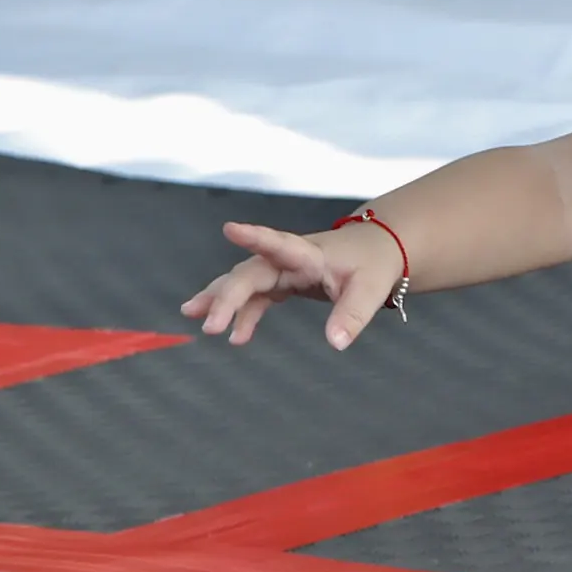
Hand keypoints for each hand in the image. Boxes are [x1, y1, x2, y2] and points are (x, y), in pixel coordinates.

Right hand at [178, 218, 403, 352]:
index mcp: (311, 254)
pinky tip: (235, 336)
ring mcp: (283, 269)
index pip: (281, 244)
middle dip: (227, 295)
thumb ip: (353, 315)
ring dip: (220, 298)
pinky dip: (243, 314)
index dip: (256, 237)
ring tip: (193, 315)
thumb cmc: (374, 264)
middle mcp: (291, 259)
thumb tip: (335, 343)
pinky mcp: (283, 281)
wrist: (378, 250)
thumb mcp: (371, 289)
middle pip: (252, 272)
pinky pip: (256, 297)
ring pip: (245, 282)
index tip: (230, 229)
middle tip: (209, 323)